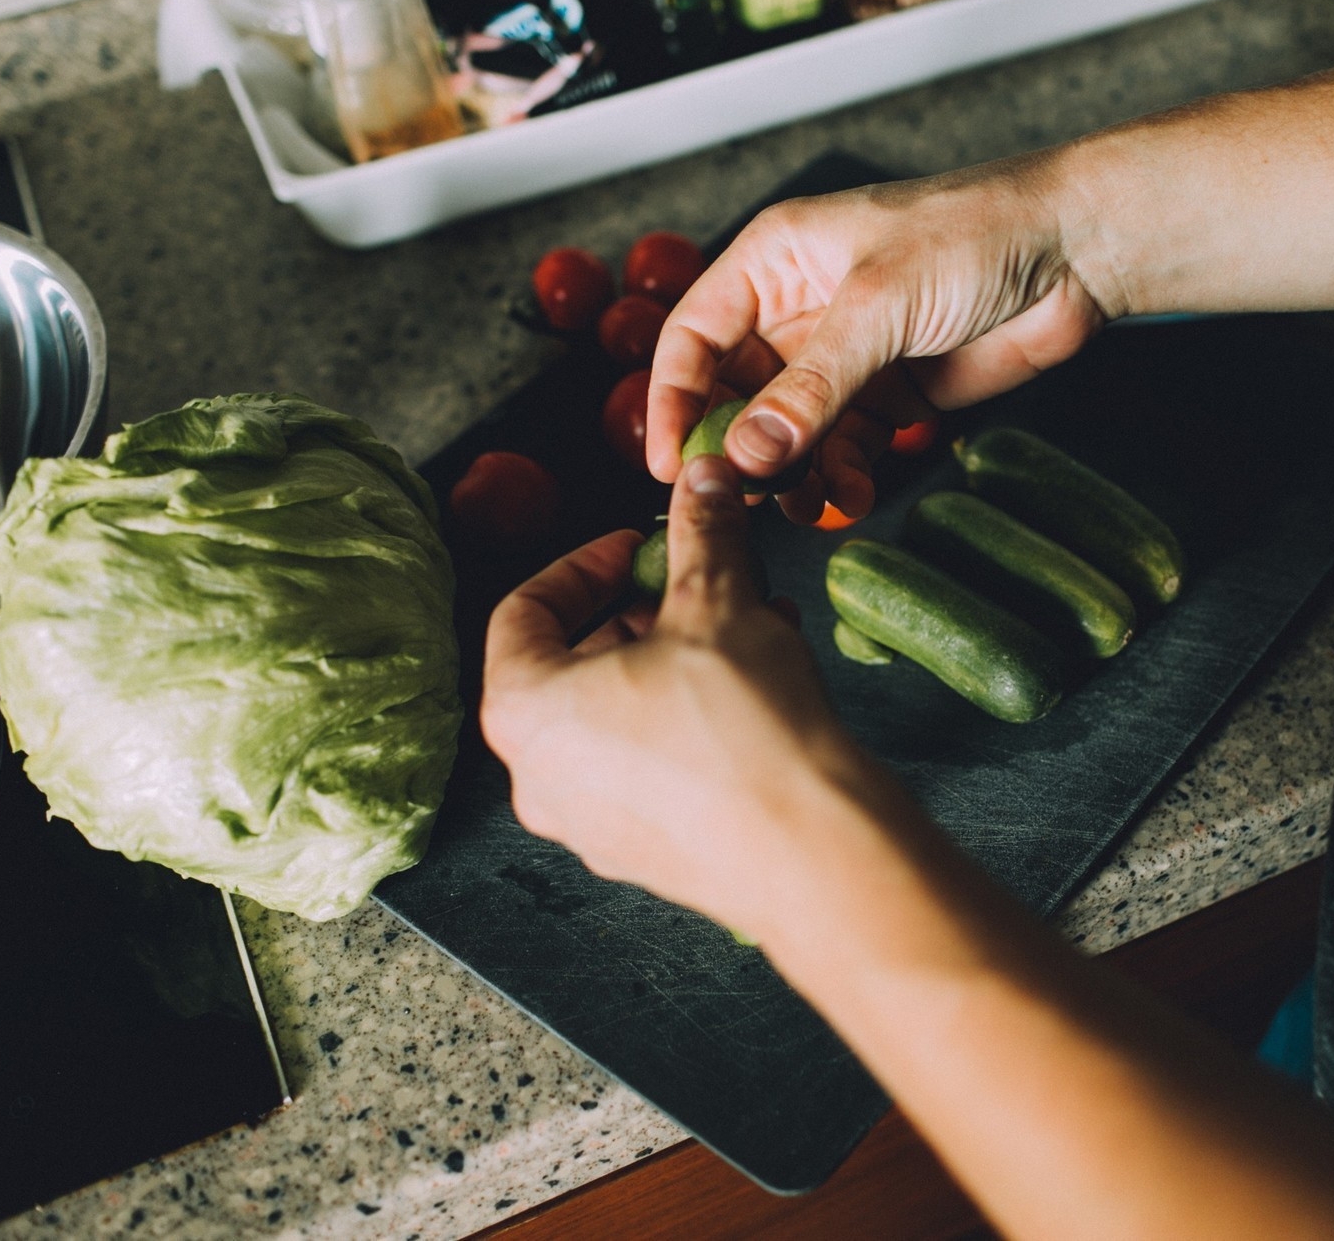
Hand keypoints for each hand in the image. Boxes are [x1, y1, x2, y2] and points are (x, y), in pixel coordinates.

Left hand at [478, 454, 901, 938]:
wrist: (811, 851)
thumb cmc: (744, 732)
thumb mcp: (719, 603)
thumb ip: (702, 534)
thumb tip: (703, 481)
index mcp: (526, 712)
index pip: (522, 613)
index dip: (584, 565)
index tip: (638, 545)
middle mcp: (540, 779)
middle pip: (571, 666)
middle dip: (640, 613)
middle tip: (694, 585)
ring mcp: (590, 825)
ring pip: (619, 716)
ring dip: (676, 661)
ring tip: (747, 626)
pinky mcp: (646, 853)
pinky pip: (653, 765)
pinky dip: (692, 716)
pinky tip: (762, 685)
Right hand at [646, 153, 1109, 522]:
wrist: (1076, 250)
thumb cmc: (975, 231)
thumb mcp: (878, 305)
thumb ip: (811, 387)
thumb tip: (749, 454)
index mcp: (775, 259)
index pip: (692, 337)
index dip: (673, 401)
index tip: (669, 462)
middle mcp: (800, 308)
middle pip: (736, 395)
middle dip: (738, 450)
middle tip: (744, 500)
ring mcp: (846, 355)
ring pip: (789, 432)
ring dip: (791, 474)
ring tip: (805, 506)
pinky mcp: (890, 393)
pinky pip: (844, 449)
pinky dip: (841, 478)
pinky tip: (850, 497)